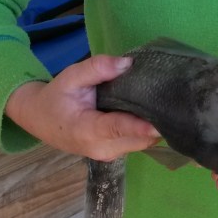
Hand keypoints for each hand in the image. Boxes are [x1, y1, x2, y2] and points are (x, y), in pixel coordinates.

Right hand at [5, 55, 160, 160]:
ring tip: (167, 102)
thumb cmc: (56, 97)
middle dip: (157, 122)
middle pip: (138, 139)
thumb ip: (97, 68)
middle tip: (176, 99)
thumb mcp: (71, 76)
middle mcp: (101, 148)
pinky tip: (152, 110)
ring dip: (154, 126)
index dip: (140, 127)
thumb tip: (127, 63)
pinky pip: (138, 143)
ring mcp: (109, 154)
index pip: (118, 129)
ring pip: (142, 143)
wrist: (40, 120)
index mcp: (86, 130)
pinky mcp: (115, 153)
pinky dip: (147, 130)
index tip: (162, 123)